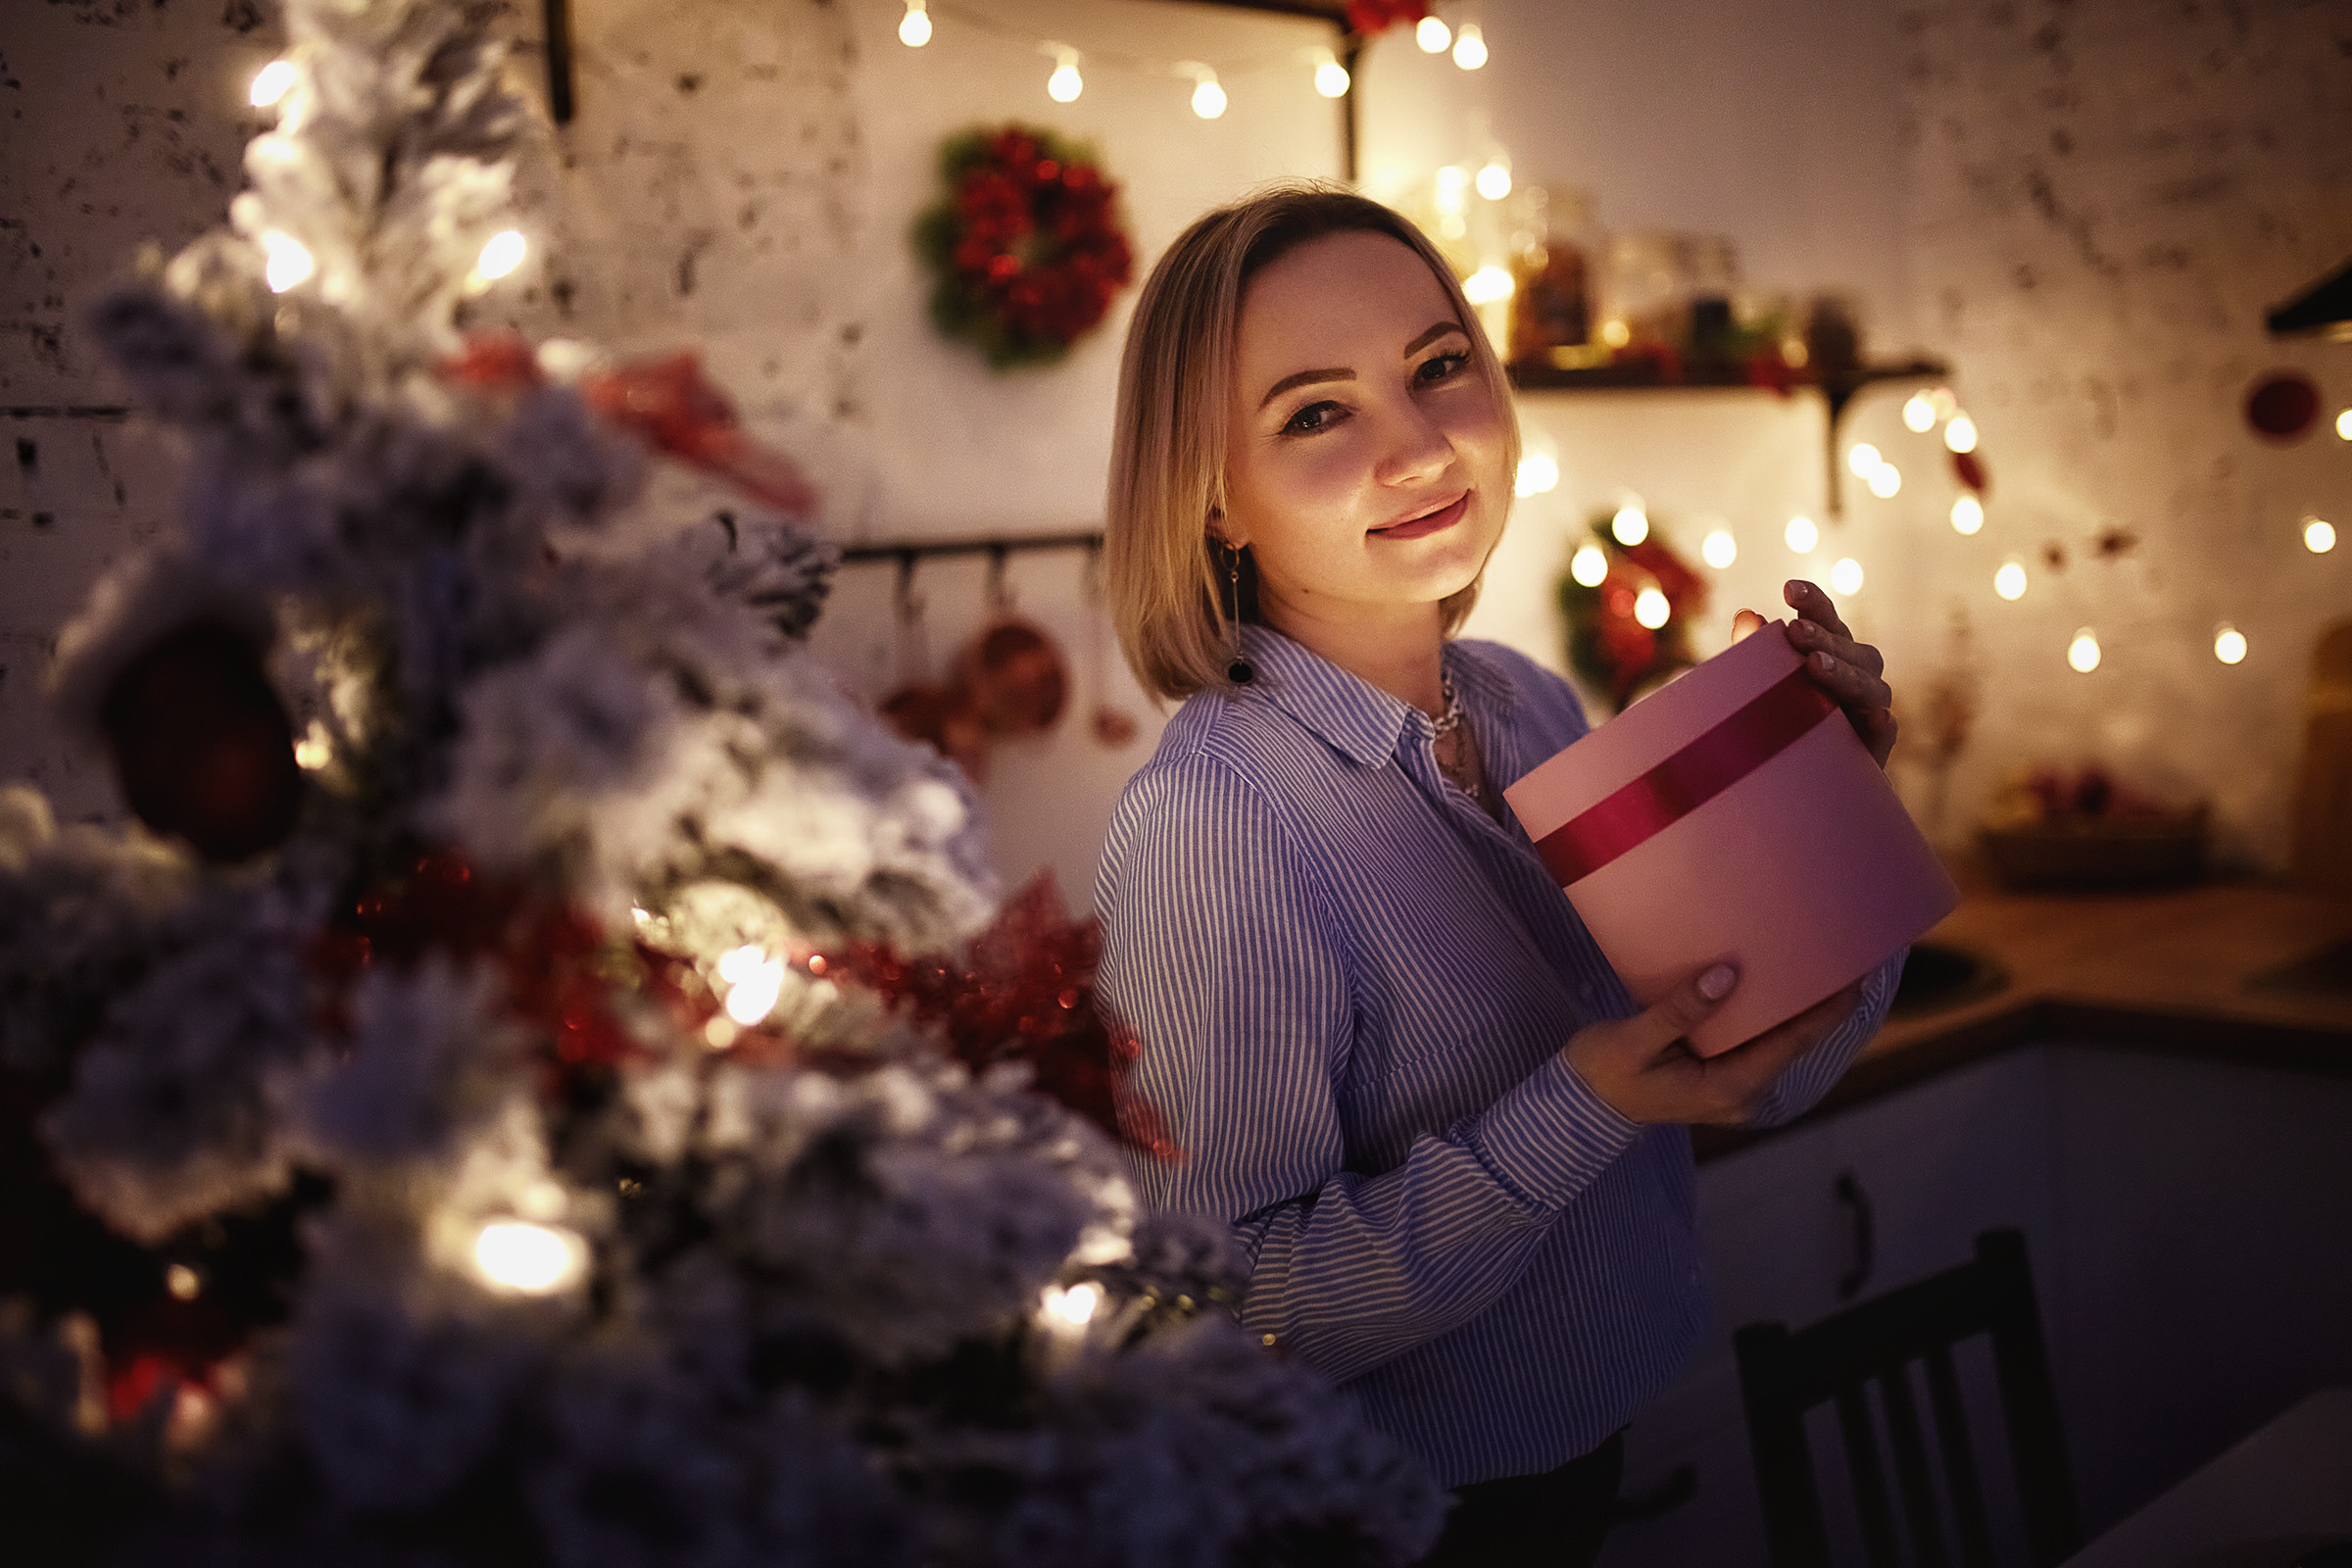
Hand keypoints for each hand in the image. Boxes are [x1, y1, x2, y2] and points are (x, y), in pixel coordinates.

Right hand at [1564, 965, 1864, 1125]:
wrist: (1581, 1106)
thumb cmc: (1602, 1073)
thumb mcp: (1633, 1039)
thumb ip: (1679, 1011)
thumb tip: (1727, 975)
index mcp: (1727, 1087)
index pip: (1791, 1043)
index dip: (1827, 1010)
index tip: (1855, 973)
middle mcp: (1741, 1093)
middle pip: (1795, 1043)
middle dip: (1822, 1003)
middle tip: (1847, 953)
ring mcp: (1734, 1088)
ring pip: (1780, 1043)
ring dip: (1800, 1007)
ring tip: (1824, 961)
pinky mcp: (1723, 1077)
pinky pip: (1760, 1043)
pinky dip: (1774, 1014)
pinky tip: (1781, 983)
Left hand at [1732, 580, 1896, 767]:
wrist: (1781, 793)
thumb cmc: (1764, 728)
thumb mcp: (1750, 692)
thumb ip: (1749, 657)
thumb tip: (1747, 617)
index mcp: (1828, 657)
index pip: (1827, 623)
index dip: (1815, 603)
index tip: (1789, 589)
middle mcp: (1853, 681)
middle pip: (1852, 651)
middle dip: (1825, 638)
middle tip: (1794, 631)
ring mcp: (1864, 715)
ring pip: (1871, 688)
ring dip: (1846, 674)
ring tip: (1816, 666)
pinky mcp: (1869, 754)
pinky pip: (1884, 737)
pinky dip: (1882, 726)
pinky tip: (1875, 717)